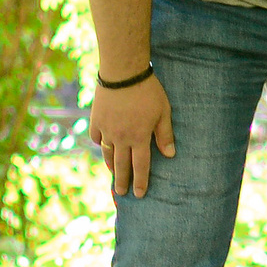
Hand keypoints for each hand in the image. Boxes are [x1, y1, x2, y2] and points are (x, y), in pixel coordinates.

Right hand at [90, 75, 174, 198]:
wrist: (123, 73)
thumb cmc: (148, 91)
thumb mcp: (163, 112)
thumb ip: (165, 134)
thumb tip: (170, 155)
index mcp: (139, 138)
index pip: (141, 166)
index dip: (141, 181)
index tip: (139, 194)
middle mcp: (121, 138)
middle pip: (121, 165)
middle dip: (123, 181)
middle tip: (122, 193)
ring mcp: (106, 129)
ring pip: (107, 153)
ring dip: (110, 165)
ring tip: (113, 174)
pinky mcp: (96, 119)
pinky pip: (97, 137)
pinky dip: (100, 143)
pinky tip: (103, 146)